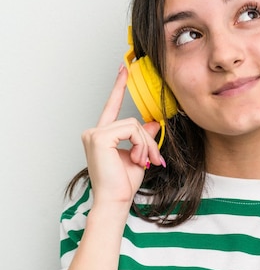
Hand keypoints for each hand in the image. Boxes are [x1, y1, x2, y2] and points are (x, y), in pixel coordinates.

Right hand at [80, 65, 162, 207]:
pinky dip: (141, 145)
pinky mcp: (100, 137)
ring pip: (134, 126)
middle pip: (132, 122)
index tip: (124, 69)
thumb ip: (144, 138)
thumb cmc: (123, 184)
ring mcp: (95, 134)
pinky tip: (136, 159)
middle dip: (148, 142)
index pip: (112, 106)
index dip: (119, 87)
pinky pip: (131, 130)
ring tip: (145, 162)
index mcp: (101, 135)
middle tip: (154, 160)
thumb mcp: (139, 156)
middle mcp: (94, 132)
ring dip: (146, 146)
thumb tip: (153, 123)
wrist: (116, 200)